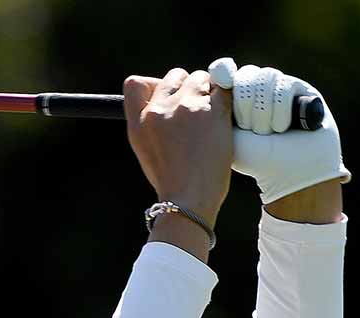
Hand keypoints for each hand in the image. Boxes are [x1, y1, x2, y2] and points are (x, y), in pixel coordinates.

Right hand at [124, 68, 232, 227]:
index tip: (169, 99)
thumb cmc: (170, 179)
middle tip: (196, 111)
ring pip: (200, 78)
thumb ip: (147, 121)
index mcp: (140, 120)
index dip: (156, 86)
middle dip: (186, 87)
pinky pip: (222, 89)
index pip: (135, 84)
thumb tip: (164, 97)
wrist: (189, 199)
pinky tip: (224, 116)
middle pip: (175, 76)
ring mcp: (188, 107)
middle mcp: (161, 109)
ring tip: (211, 117)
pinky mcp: (213, 110)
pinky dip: (225, 98)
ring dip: (208, 91)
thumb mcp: (144, 150)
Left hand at [206, 58, 351, 205]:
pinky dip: (282, 111)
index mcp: (235, 97)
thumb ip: (217, 105)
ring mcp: (279, 87)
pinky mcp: (301, 89)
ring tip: (270, 133)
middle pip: (246, 74)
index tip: (230, 110)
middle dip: (247, 108)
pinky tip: (286, 128)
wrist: (292, 174)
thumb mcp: (227, 134)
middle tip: (254, 132)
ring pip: (265, 78)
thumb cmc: (256, 160)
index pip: (226, 72)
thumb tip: (219, 71)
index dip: (227, 85)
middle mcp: (257, 89)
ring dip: (265, 112)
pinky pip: (285, 86)